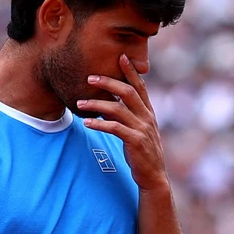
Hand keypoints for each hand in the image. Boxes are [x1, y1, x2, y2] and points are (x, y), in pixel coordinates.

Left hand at [79, 55, 167, 191]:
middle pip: (128, 92)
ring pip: (118, 109)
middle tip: (89, 77)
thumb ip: (129, 116)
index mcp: (148, 112)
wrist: (153, 176)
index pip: (140, 86)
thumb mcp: (139, 130)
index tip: (121, 56)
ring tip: (79, 103)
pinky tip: (87, 122)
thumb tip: (110, 104)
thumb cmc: (143, 152)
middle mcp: (147, 117)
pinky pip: (114, 128)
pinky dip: (99, 123)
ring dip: (96, 104)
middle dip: (108, 82)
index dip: (131, 71)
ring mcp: (142, 129)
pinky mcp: (135, 141)